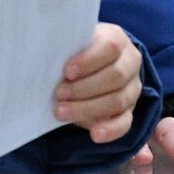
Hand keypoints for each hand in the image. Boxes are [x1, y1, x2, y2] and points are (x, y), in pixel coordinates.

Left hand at [53, 23, 143, 142]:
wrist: (84, 65)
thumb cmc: (72, 51)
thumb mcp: (69, 43)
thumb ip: (62, 47)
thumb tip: (41, 54)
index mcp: (116, 39)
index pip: (110, 48)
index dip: (89, 61)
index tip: (67, 72)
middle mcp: (130, 62)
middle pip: (115, 77)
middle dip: (84, 88)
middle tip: (59, 94)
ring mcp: (132, 88)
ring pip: (118, 100)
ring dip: (88, 109)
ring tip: (61, 112)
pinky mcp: (129, 110)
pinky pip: (125, 122)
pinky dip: (111, 130)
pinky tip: (95, 135)